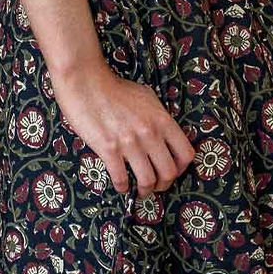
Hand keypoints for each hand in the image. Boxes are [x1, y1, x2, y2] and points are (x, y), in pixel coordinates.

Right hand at [49, 57, 195, 195]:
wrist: (87, 83)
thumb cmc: (116, 89)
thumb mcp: (147, 97)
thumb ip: (159, 117)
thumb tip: (165, 135)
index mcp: (162, 120)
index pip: (185, 153)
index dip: (181, 168)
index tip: (173, 172)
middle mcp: (150, 133)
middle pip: (169, 172)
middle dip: (164, 184)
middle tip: (156, 185)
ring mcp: (130, 143)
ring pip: (148, 180)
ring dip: (145, 190)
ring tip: (140, 190)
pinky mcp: (109, 149)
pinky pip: (121, 178)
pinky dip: (123, 187)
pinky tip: (121, 185)